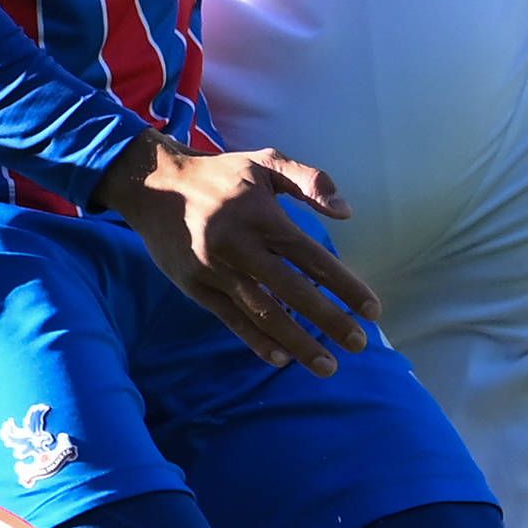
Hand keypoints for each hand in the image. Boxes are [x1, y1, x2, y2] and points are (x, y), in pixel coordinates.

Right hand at [98, 135, 378, 371]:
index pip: (314, 258)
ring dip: (297, 342)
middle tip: (359, 345)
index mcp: (264, 217)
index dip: (345, 286)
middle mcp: (242, 247)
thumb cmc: (220, 173)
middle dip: (329, 321)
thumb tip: (347, 212)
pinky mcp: (196, 287)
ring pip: (263, 313)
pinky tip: (281, 358)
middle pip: (294, 291)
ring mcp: (217, 270)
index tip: (373, 311)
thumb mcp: (265, 161)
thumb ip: (310, 180)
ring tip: (327, 366)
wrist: (154, 184)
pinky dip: (257, 341)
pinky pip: (231, 319)